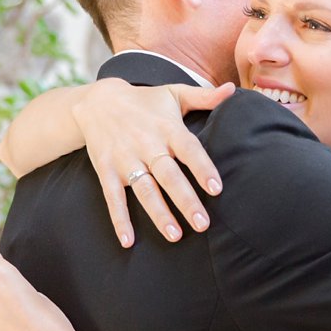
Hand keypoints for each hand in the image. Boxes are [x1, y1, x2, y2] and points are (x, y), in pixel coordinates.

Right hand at [72, 79, 235, 247]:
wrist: (97, 101)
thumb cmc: (144, 101)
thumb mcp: (173, 93)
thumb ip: (204, 96)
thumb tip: (233, 89)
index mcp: (167, 128)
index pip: (189, 149)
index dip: (202, 168)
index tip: (216, 189)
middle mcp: (146, 145)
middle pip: (168, 176)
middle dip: (185, 200)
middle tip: (202, 224)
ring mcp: (125, 159)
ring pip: (144, 190)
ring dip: (159, 214)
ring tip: (175, 236)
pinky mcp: (106, 170)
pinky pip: (113, 198)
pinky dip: (120, 220)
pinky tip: (128, 241)